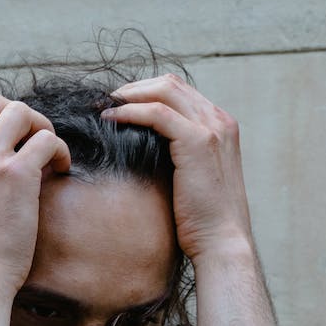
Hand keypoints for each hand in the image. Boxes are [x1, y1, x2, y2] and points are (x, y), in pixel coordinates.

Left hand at [106, 74, 254, 263]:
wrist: (222, 241)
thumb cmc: (203, 219)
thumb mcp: (194, 178)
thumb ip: (179, 156)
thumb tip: (145, 149)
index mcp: (220, 126)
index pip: (179, 92)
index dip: (144, 93)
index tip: (117, 105)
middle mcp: (219, 120)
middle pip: (169, 84)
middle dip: (133, 89)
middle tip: (105, 103)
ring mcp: (211, 128)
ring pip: (163, 91)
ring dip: (128, 96)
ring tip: (103, 109)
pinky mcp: (197, 141)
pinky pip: (157, 113)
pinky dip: (130, 111)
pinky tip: (110, 120)